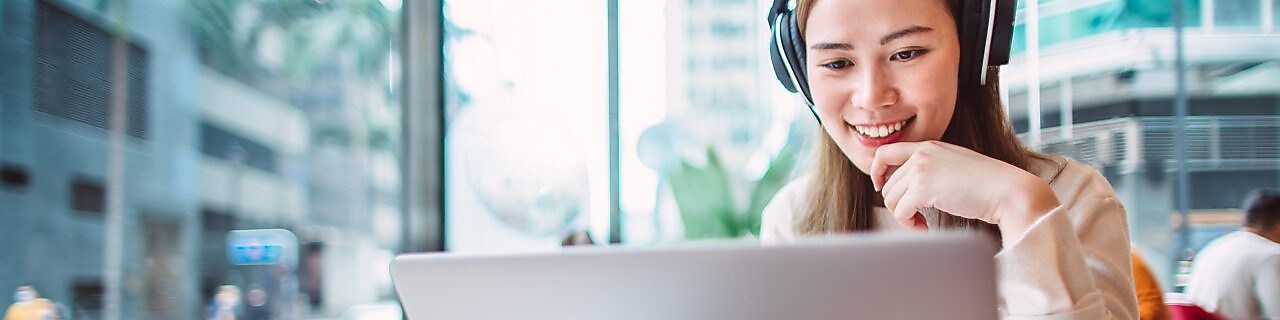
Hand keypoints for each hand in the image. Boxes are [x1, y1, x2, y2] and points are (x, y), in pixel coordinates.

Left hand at [869, 141, 1058, 238]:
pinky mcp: (922, 189)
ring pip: (891, 199)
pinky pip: (900, 212)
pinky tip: (924, 228)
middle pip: (887, 184)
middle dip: (897, 204)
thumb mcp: (954, 165)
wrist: (1007, 191)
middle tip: (915, 217)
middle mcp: (921, 154)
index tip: (881, 186)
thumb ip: (932, 168)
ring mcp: (920, 170)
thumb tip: (908, 188)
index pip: (886, 152)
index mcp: (928, 146)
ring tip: (922, 223)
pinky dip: (909, 225)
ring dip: (903, 216)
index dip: (877, 171)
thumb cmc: (987, 184)